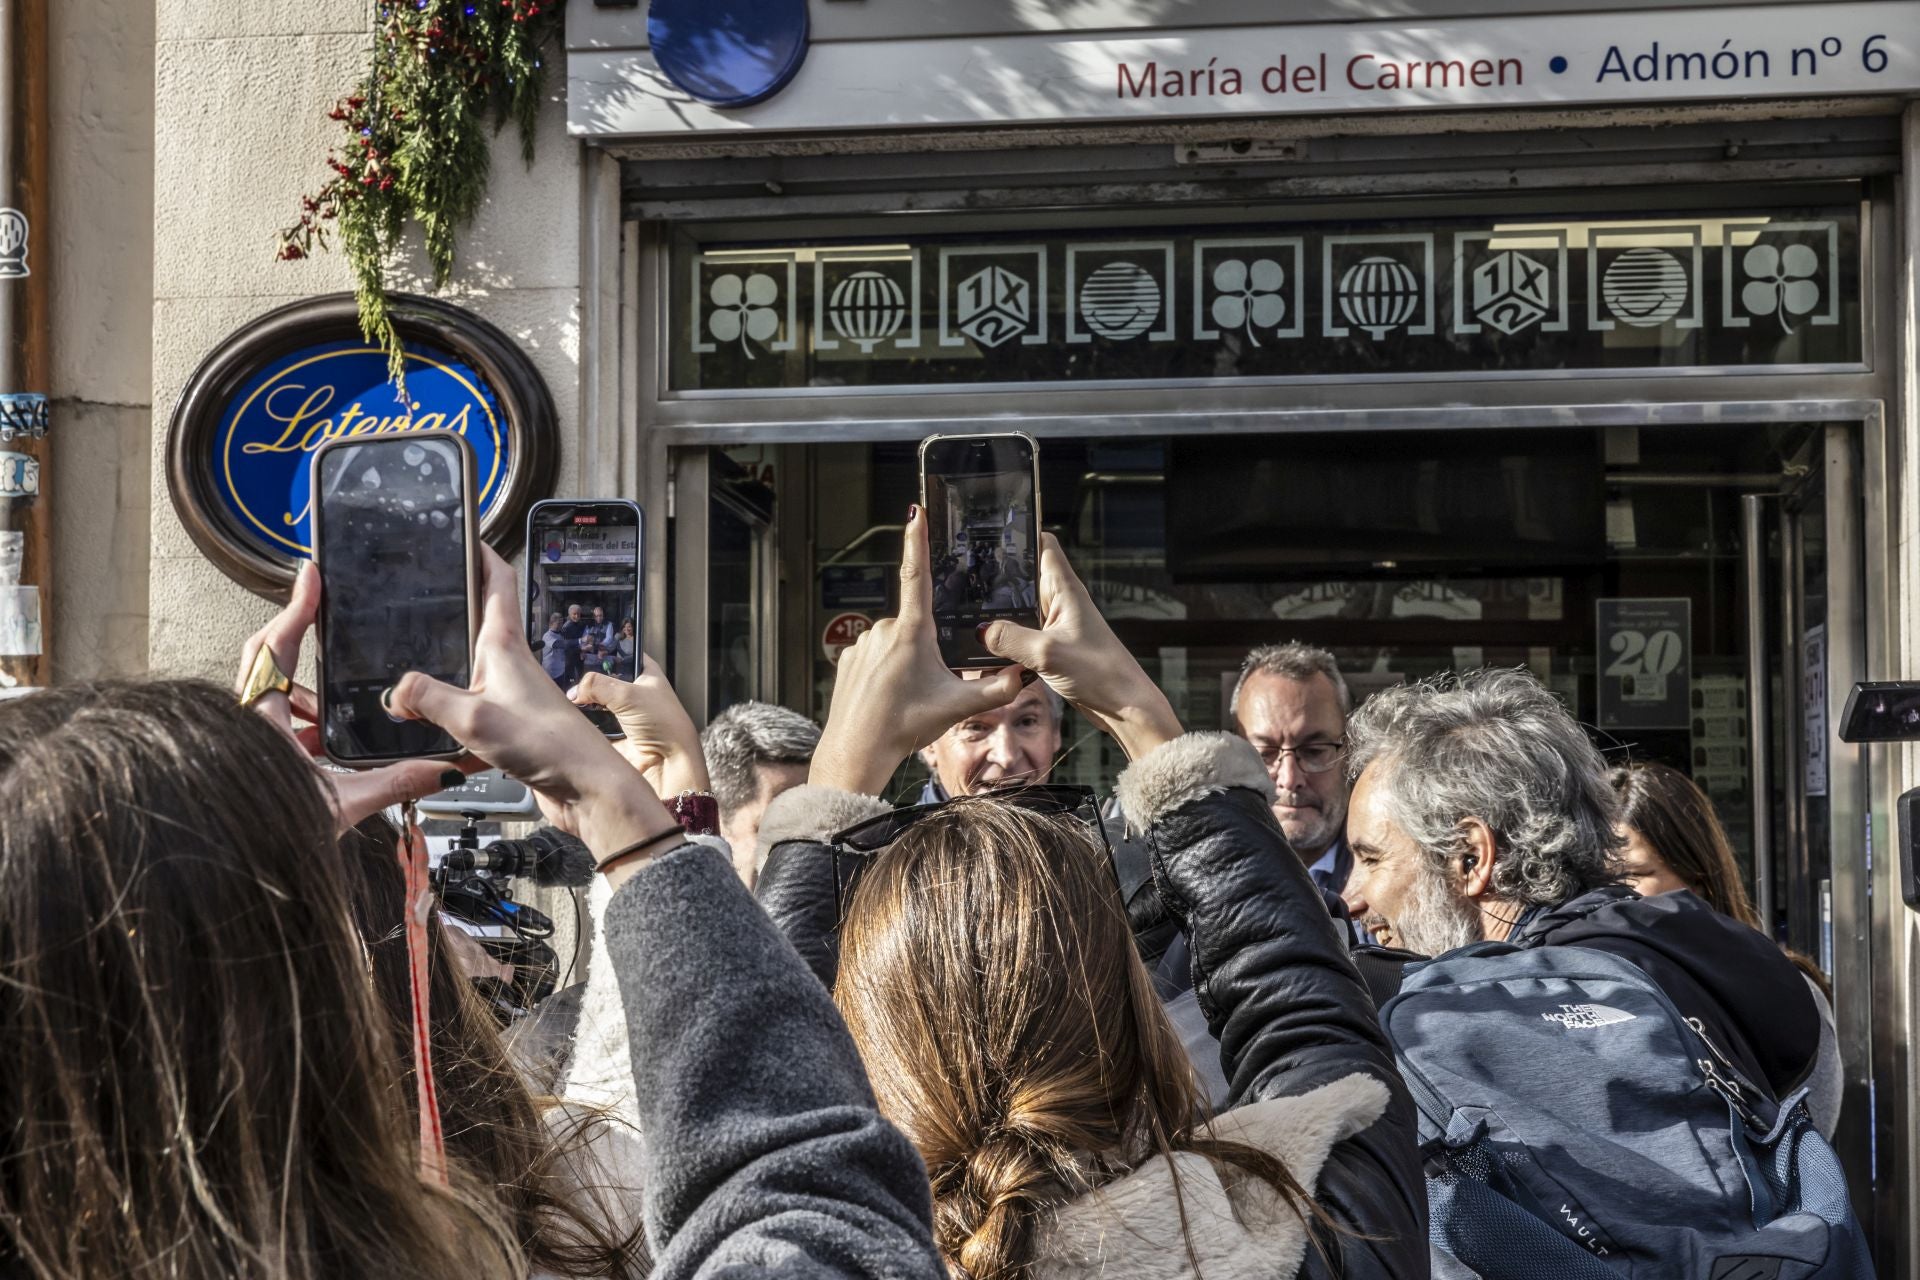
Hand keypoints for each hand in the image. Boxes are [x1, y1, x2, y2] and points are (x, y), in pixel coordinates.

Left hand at [235, 561, 476, 833]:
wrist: (224, 865)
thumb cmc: (264, 837)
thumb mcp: (340, 806)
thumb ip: (393, 782)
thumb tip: (439, 767)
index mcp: (260, 721)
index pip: (275, 646)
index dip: (295, 608)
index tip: (312, 579)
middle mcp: (242, 721)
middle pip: (265, 656)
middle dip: (295, 635)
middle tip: (321, 613)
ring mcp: (238, 736)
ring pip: (267, 690)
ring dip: (300, 688)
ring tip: (333, 700)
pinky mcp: (242, 753)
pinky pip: (268, 718)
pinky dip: (294, 717)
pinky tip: (320, 738)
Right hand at [385, 546, 674, 865]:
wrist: (588, 789)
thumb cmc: (549, 745)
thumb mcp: (473, 717)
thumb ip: (427, 697)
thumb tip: (395, 689)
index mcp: (506, 645)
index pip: (497, 581)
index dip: (480, 553)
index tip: (461, 533)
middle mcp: (512, 664)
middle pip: (481, 619)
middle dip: (454, 602)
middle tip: (424, 589)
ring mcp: (512, 695)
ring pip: (473, 665)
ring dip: (446, 658)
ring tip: (413, 651)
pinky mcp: (510, 726)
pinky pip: (471, 706)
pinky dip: (447, 707)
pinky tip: (427, 722)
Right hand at [572, 660, 709, 796]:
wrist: (667, 762)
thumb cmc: (662, 723)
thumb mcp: (628, 694)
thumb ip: (596, 684)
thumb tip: (573, 691)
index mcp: (643, 671)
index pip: (617, 651)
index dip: (599, 650)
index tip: (576, 648)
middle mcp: (631, 689)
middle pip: (600, 677)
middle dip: (584, 679)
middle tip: (566, 677)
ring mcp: (620, 710)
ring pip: (592, 700)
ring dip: (581, 702)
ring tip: (567, 698)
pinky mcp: (611, 730)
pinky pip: (590, 722)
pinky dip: (582, 721)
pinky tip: (571, 717)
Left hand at [811, 505, 1027, 795]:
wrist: (857, 750)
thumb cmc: (903, 726)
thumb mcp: (958, 706)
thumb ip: (997, 689)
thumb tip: (1024, 675)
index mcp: (912, 631)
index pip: (916, 574)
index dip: (918, 541)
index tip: (917, 513)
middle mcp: (884, 629)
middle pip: (917, 625)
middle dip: (928, 648)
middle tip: (929, 684)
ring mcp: (863, 642)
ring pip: (896, 642)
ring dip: (907, 661)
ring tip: (907, 696)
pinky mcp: (849, 657)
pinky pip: (876, 654)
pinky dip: (887, 671)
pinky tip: (889, 696)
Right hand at [983, 533, 1182, 760]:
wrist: (1123, 706)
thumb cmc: (1099, 673)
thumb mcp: (1047, 653)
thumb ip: (1010, 638)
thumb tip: (981, 631)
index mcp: (1065, 589)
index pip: (1043, 544)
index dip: (1021, 533)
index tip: (991, 532)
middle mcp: (1061, 601)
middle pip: (1025, 576)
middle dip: (999, 577)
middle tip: (963, 576)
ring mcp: (1056, 624)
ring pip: (1020, 608)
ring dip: (1000, 612)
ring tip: (966, 611)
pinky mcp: (1052, 647)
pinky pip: (1022, 634)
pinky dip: (1006, 639)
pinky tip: (986, 648)